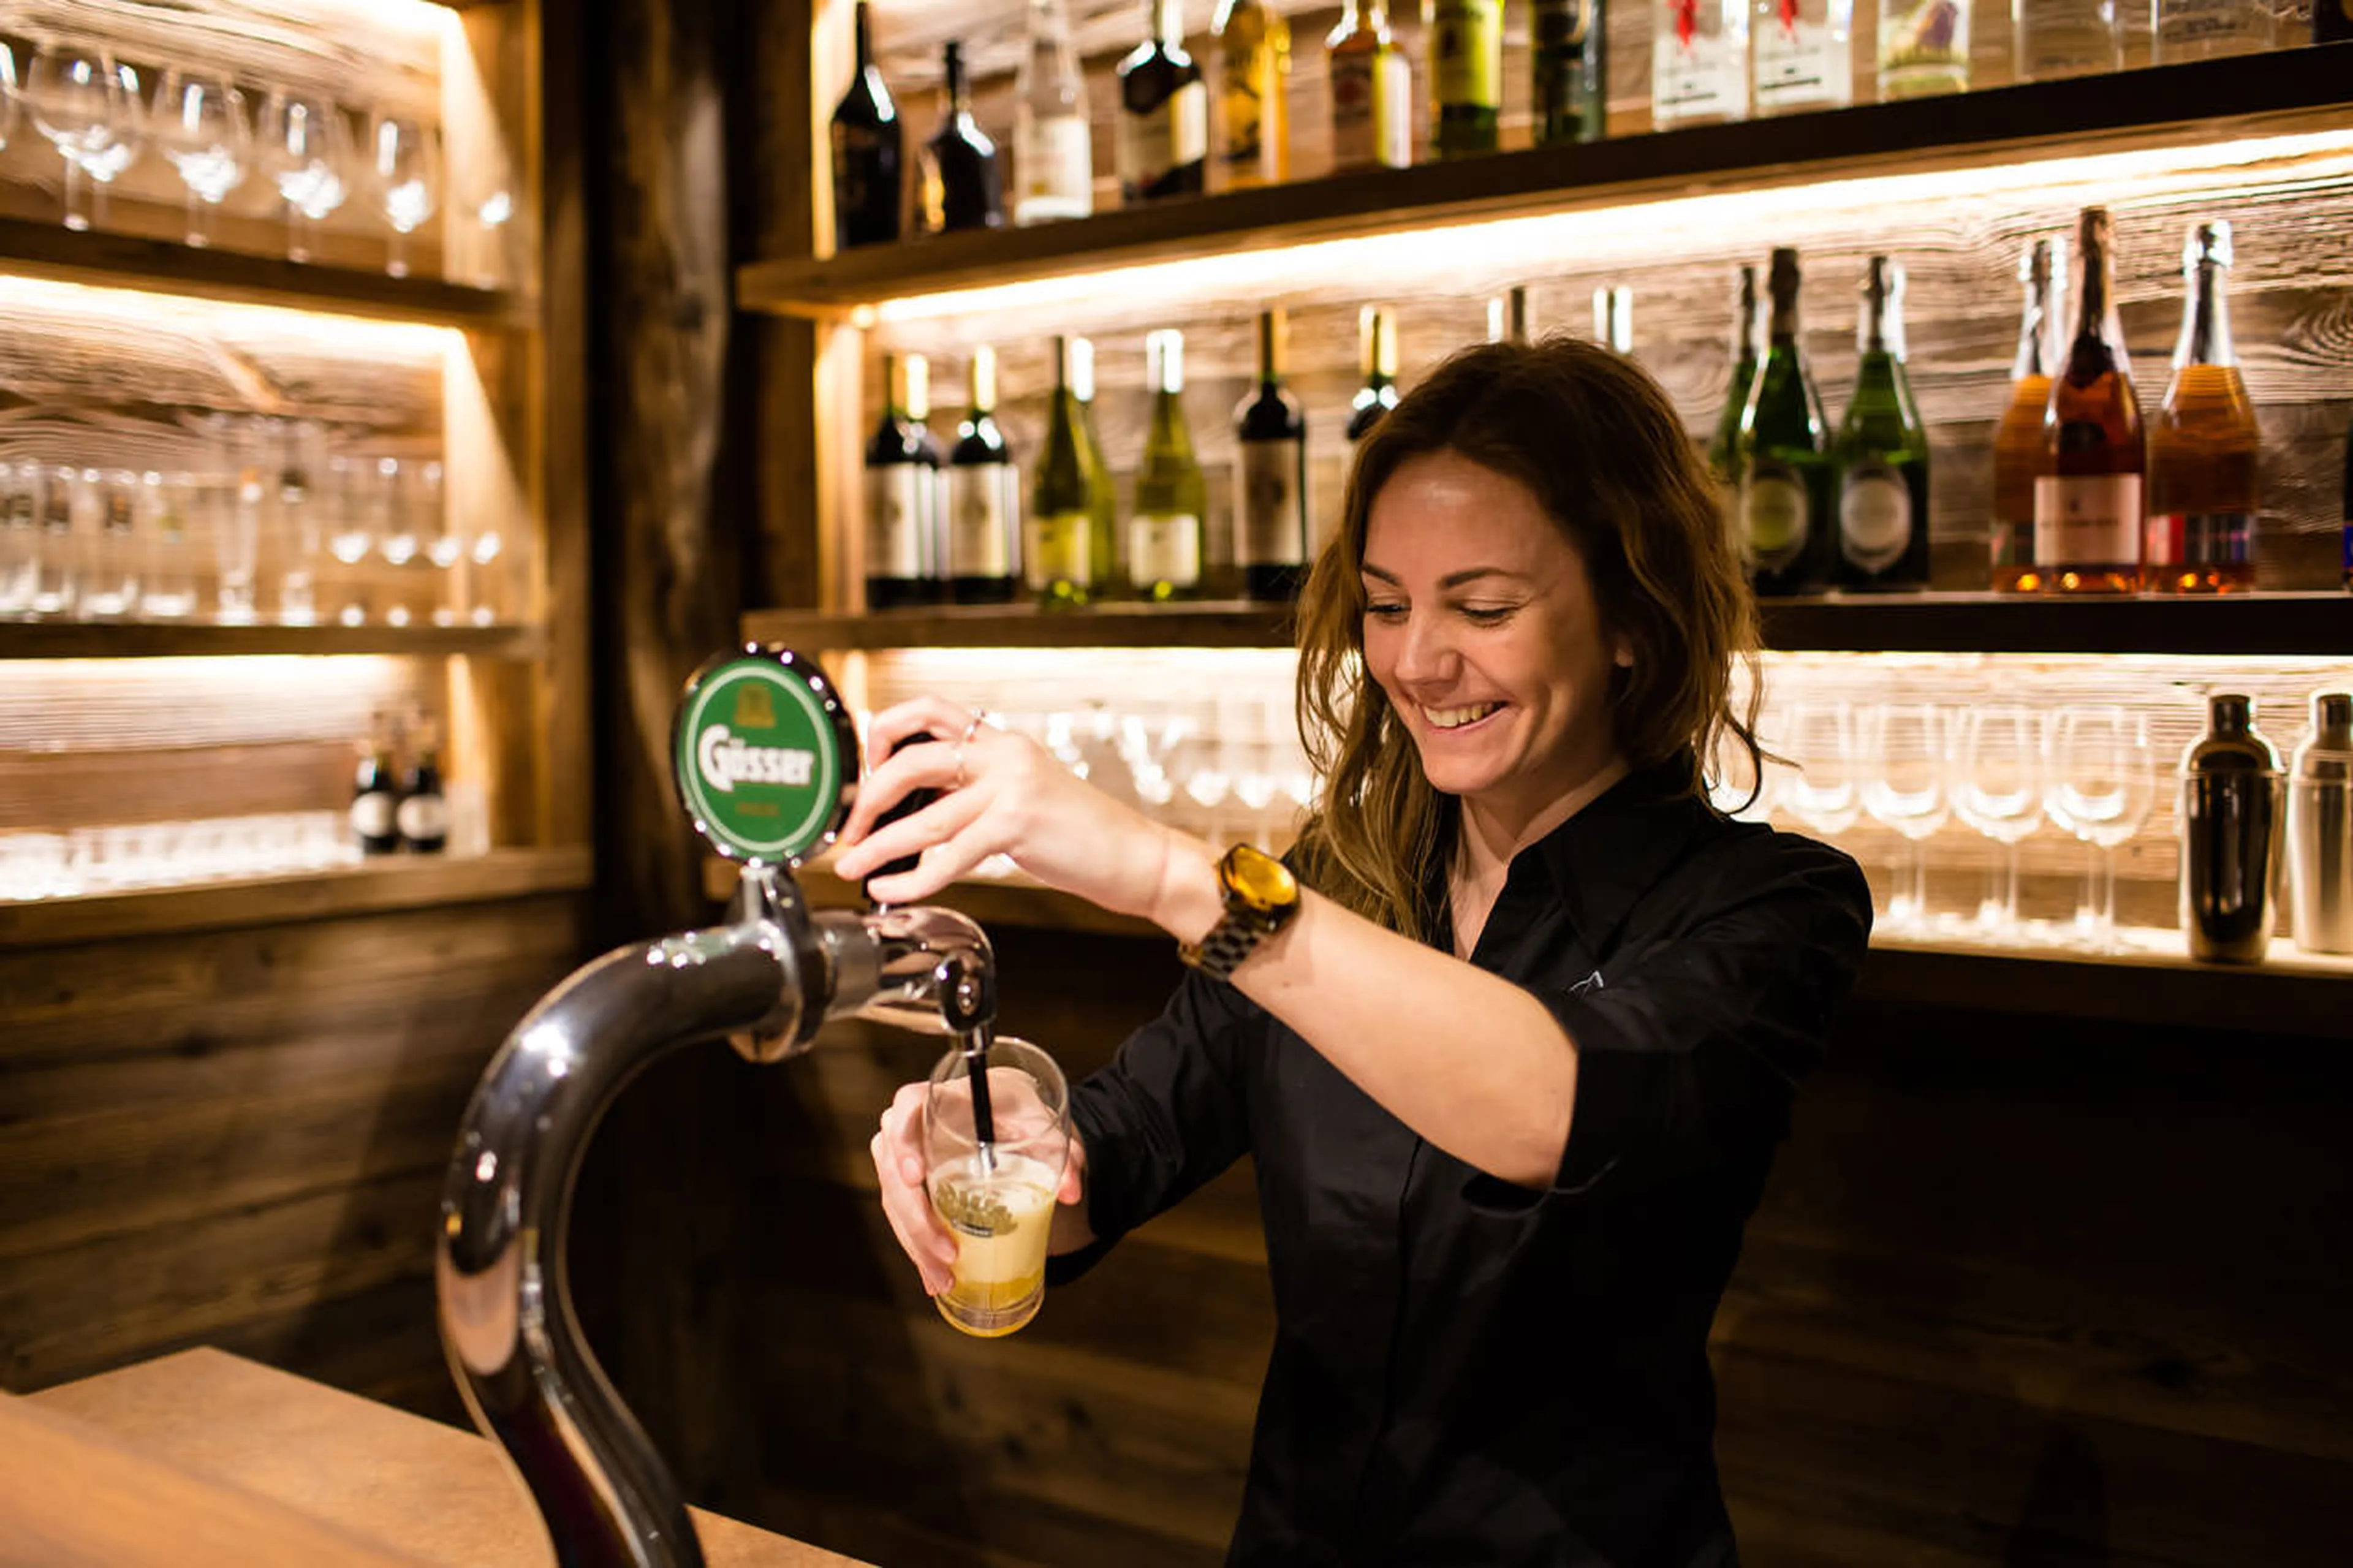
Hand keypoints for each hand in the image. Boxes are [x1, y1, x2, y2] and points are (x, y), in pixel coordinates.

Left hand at [833, 696, 1197, 919]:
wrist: (1138, 857)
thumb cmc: (1080, 836)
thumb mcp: (1024, 795)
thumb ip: (977, 790)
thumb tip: (917, 806)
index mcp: (1002, 741)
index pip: (929, 710)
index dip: (884, 731)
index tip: (865, 770)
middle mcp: (1004, 754)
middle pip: (912, 757)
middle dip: (868, 796)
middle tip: (850, 830)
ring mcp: (1012, 786)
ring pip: (924, 814)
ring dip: (878, 844)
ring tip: (851, 866)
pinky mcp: (1018, 823)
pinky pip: (948, 854)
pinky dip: (912, 877)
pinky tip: (892, 890)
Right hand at [870, 1076, 1087, 1296]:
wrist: (1007, 1117)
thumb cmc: (1019, 1112)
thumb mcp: (1043, 1125)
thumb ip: (1062, 1153)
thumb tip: (1071, 1193)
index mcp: (946, 1097)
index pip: (907, 1105)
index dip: (904, 1140)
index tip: (915, 1177)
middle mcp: (916, 1125)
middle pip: (894, 1167)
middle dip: (915, 1217)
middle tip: (946, 1252)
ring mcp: (906, 1155)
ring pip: (894, 1199)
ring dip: (915, 1242)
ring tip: (943, 1277)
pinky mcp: (908, 1183)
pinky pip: (901, 1216)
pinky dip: (917, 1248)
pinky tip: (933, 1277)